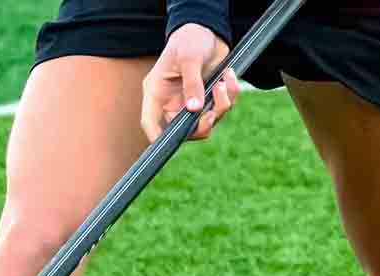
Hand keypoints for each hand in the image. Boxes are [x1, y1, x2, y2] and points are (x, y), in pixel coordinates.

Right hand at [141, 24, 238, 142]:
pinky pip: (219, 110)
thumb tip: (195, 109)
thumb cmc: (190, 39)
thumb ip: (192, 84)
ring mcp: (189, 104)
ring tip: (225, 83)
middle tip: (213, 113)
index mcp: (157, 93)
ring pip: (204, 123)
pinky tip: (229, 77)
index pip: (150, 122)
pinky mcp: (206, 101)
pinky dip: (229, 97)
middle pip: (181, 131)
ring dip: (220, 107)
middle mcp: (171, 103)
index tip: (171, 142)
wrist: (208, 29)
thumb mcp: (189, 58)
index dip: (157, 137)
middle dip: (201, 125)